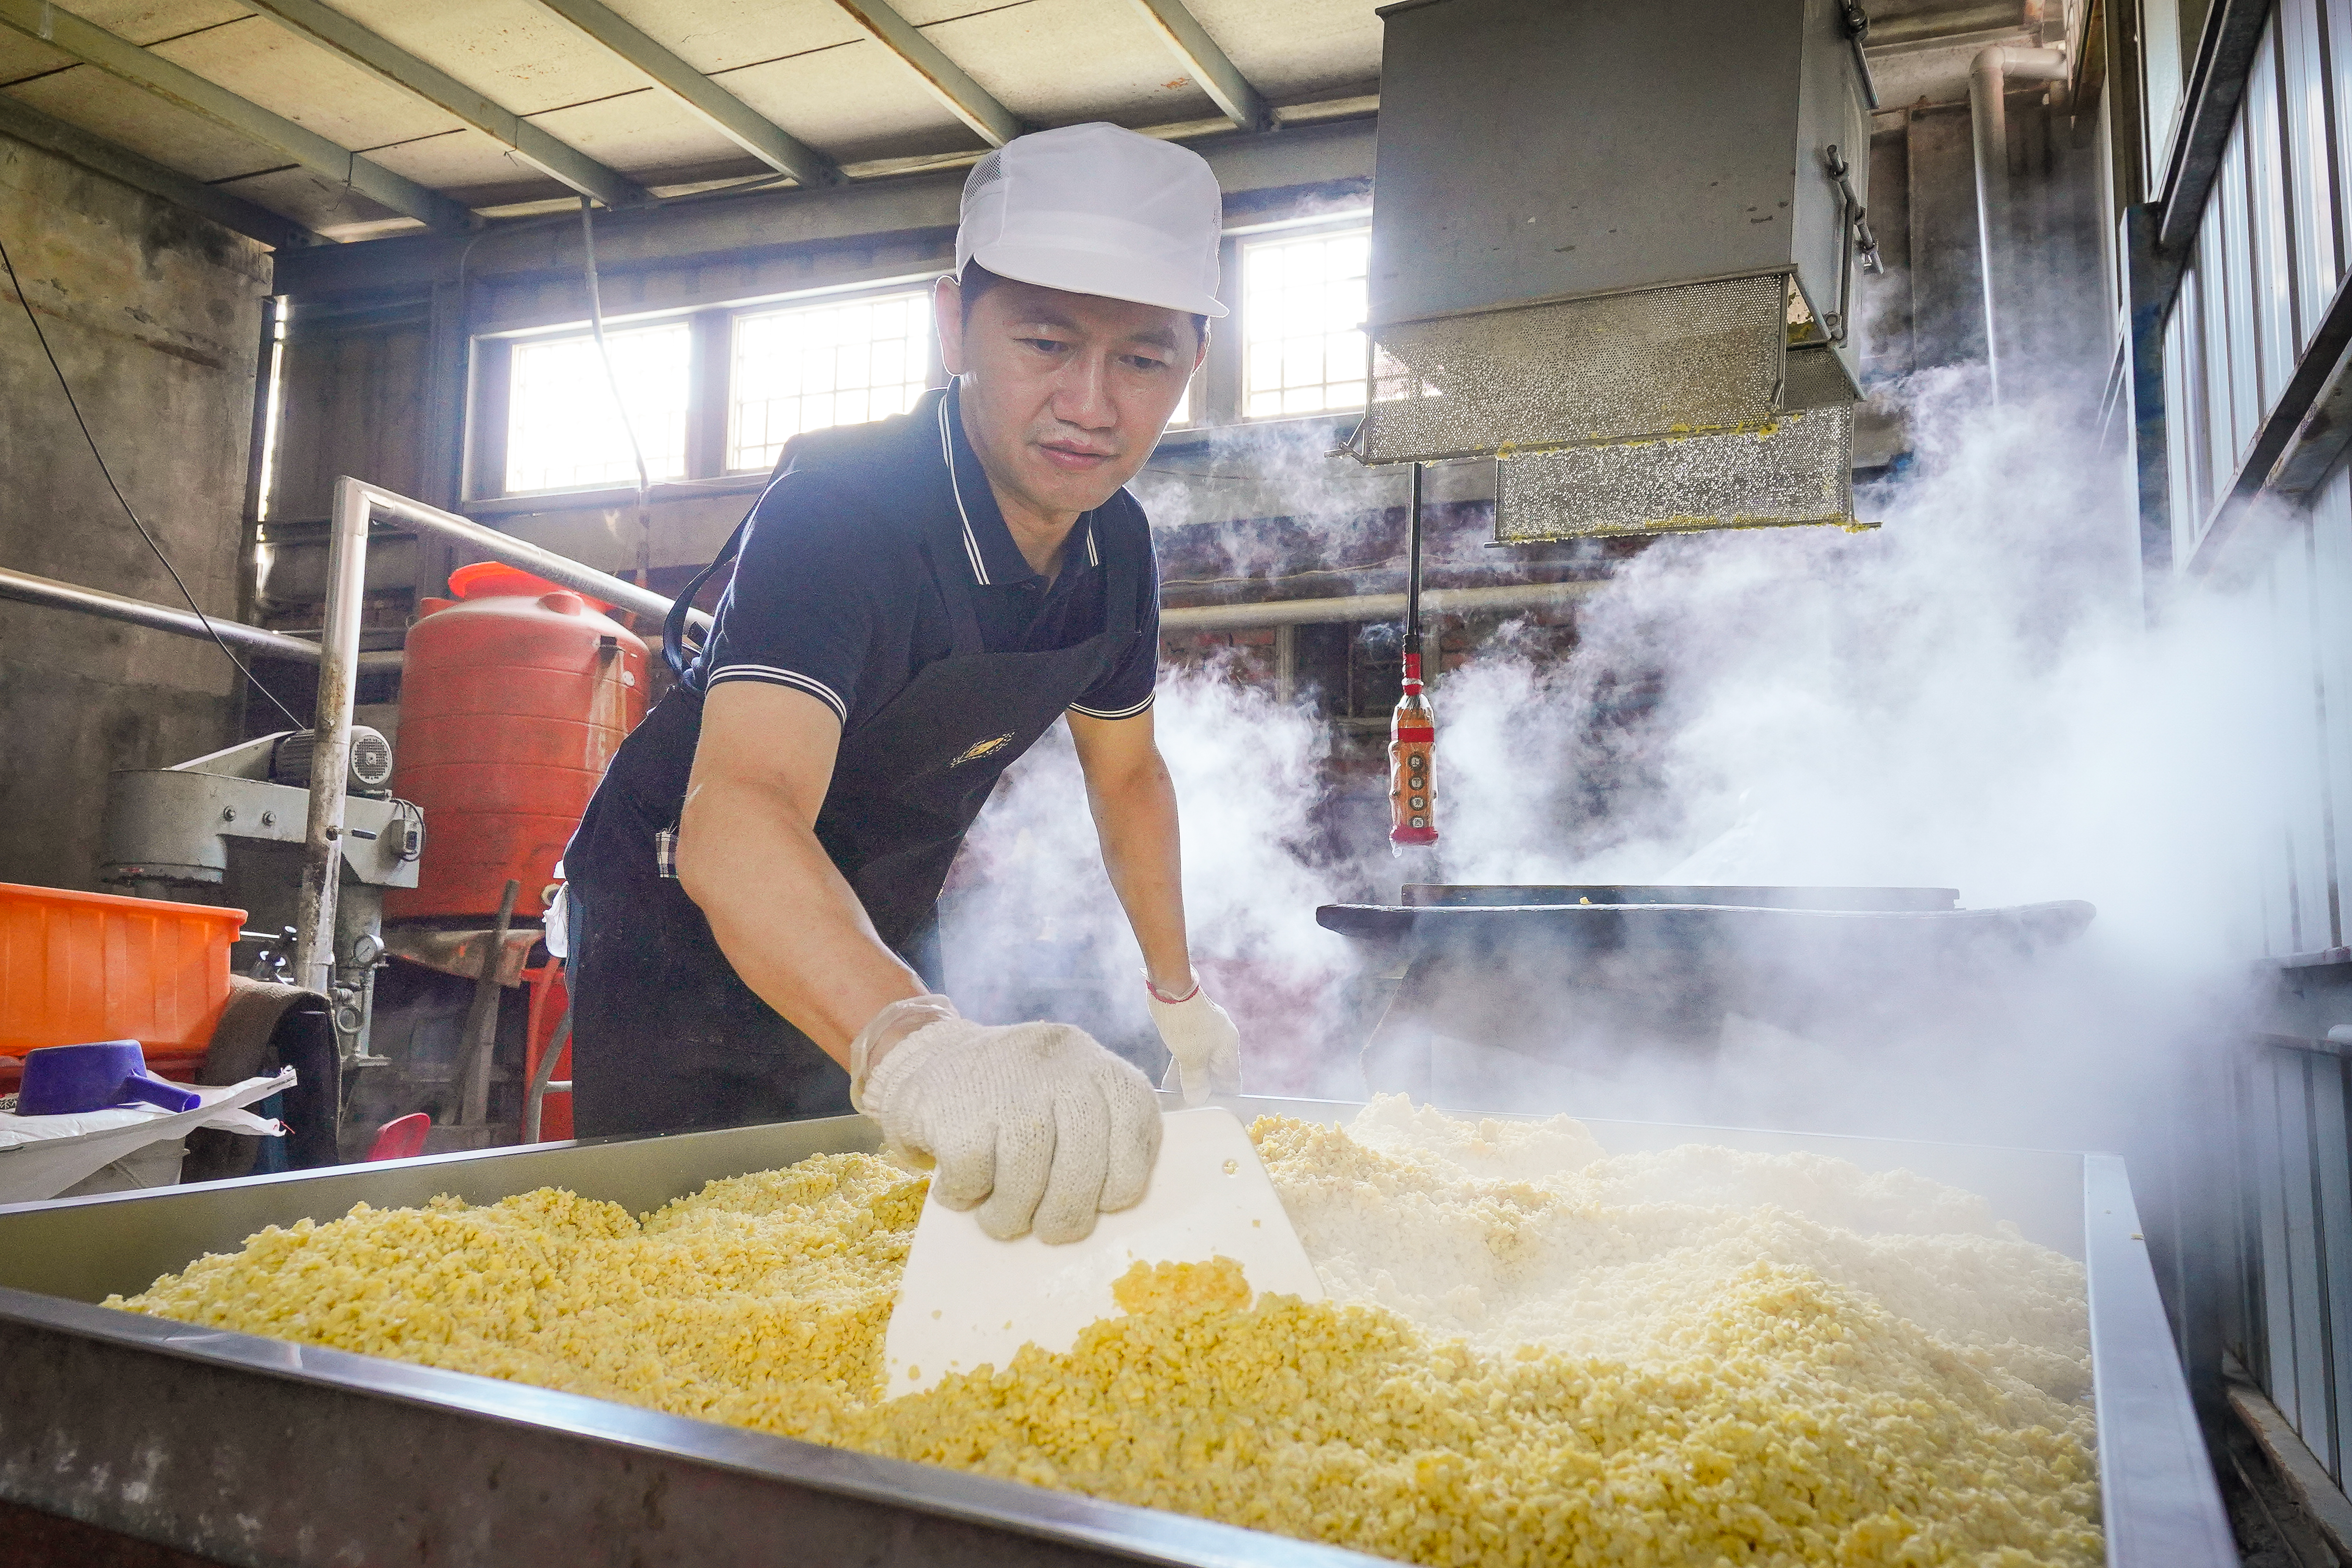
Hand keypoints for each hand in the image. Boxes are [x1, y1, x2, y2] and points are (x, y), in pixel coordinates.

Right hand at [858, 1016, 1161, 1242]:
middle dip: (1067, 1214)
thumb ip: (1097, 1142)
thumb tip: (1104, 1214)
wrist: (931, 1057)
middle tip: (1051, 1232)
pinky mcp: (956, 1109)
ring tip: (1000, 1218)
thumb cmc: (1015, 1100)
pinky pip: (973, 1176)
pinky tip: (962, 1187)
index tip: (1102, 1203)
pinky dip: (966, 1194)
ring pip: (1025, 1176)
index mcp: (1099, 1069)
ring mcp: (1006, 1085)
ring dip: (1012, 1214)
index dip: (1123, 1179)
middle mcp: (1060, 1068)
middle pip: (1082, 1162)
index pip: (1136, 1126)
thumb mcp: (1069, 1100)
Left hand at [1146, 975, 1241, 1104]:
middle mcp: (1221, 1042)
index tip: (1210, 1110)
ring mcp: (1205, 1035)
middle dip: (1203, 1090)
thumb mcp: (1190, 1058)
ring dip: (1189, 1080)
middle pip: (1216, 1073)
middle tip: (1189, 1107)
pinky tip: (1170, 1082)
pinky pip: (1189, 1055)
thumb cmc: (1186, 1024)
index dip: (1223, 1097)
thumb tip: (1198, 1100)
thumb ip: (1195, 1081)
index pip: (1232, 1080)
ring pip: (1200, 1064)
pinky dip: (1181, 1068)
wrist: (1171, 990)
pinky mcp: (1190, 1031)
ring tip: (1177, 1098)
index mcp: (1229, 1048)